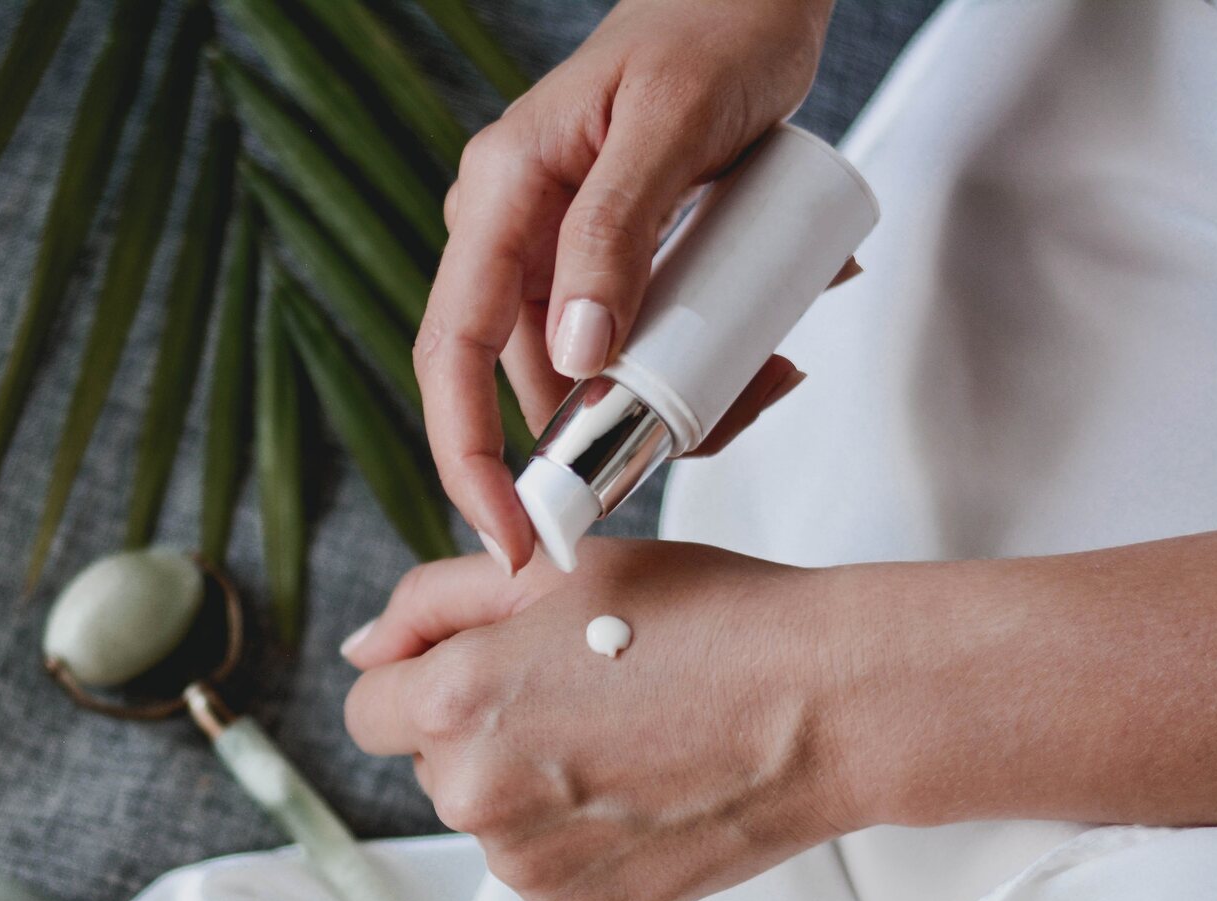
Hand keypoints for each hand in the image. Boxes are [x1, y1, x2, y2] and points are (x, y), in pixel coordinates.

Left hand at [340, 540, 861, 900]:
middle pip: (432, 764)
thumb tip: (363, 651)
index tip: (488, 665)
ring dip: (533, 785)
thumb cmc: (706, 619)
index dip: (423, 676)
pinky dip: (581, 838)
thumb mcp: (555, 569)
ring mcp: (529, 869)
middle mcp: (474, 799)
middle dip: (485, 728)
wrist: (827, 704)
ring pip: (491, 820)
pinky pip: (546, 868)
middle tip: (588, 691)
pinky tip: (646, 790)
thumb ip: (432, 603)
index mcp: (454, 705)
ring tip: (631, 738)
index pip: (371, 708)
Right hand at [417, 0, 836, 571]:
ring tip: (765, 371)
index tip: (511, 534)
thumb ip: (615, 234)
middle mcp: (509, 230)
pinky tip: (761, 348)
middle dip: (600, 438)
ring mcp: (553, 249)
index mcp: (499, 195)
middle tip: (694, 445)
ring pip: (587, 373)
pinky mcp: (604, 260)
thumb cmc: (715, 30)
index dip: (466, 456)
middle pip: (522, 381)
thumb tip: (577, 360)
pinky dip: (689, 365)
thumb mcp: (671, 128)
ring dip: (668, 400)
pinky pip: (629, 342)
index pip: (451, 352)